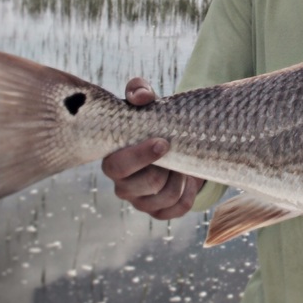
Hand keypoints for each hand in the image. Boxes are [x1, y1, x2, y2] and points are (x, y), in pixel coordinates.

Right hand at [100, 78, 203, 220]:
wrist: (172, 143)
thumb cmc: (152, 121)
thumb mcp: (145, 102)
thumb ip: (139, 91)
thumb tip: (142, 98)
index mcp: (113, 160)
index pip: (119, 166)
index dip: (141, 157)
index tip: (163, 142)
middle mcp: (123, 185)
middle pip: (150, 184)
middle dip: (170, 167)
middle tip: (177, 151)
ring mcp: (140, 201)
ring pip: (168, 196)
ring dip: (181, 178)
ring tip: (182, 162)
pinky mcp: (158, 211)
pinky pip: (179, 208)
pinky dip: (189, 192)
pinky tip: (187, 178)